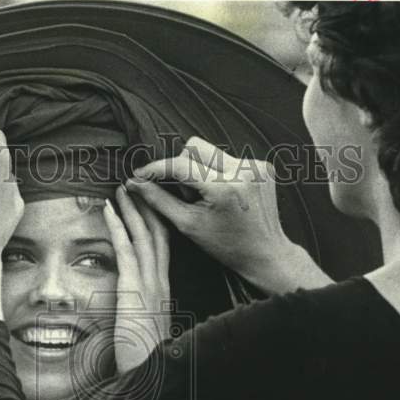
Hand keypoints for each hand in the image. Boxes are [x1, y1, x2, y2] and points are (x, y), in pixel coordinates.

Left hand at [101, 186, 170, 373]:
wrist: (152, 379)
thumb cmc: (146, 363)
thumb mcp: (145, 334)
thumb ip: (142, 317)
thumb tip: (134, 312)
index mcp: (164, 293)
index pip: (164, 249)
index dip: (158, 224)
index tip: (150, 204)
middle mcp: (161, 284)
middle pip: (158, 235)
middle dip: (149, 208)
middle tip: (138, 183)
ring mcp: (150, 285)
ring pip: (144, 236)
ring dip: (132, 209)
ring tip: (123, 187)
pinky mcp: (135, 290)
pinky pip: (125, 250)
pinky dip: (117, 226)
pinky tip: (107, 208)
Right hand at [126, 136, 330, 292]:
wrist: (265, 253)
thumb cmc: (226, 245)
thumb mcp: (188, 225)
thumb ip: (159, 201)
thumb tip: (134, 183)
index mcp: (224, 188)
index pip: (180, 165)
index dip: (156, 168)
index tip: (139, 174)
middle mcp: (243, 171)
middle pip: (195, 146)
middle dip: (181, 165)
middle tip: (184, 193)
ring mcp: (256, 165)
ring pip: (211, 150)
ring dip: (200, 169)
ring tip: (206, 196)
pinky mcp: (264, 165)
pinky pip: (228, 158)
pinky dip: (218, 172)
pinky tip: (224, 194)